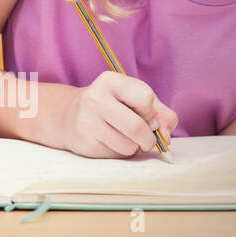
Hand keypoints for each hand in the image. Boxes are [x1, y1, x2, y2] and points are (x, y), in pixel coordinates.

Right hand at [59, 71, 177, 157]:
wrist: (70, 116)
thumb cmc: (113, 107)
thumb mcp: (136, 100)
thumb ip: (161, 114)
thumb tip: (165, 136)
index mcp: (110, 81)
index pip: (145, 97)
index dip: (150, 110)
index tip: (143, 113)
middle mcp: (94, 98)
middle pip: (138, 127)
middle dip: (149, 139)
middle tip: (144, 137)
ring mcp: (87, 121)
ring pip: (129, 146)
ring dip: (134, 147)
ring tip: (123, 137)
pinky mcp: (85, 142)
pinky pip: (116, 155)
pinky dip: (120, 152)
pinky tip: (110, 142)